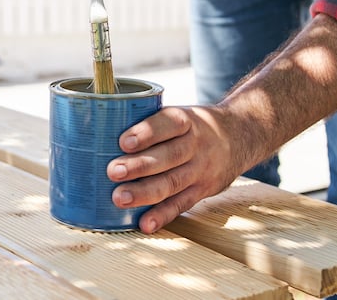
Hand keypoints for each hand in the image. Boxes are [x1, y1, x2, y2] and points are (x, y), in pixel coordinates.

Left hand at [106, 106, 250, 233]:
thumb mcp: (181, 112)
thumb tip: (96, 125)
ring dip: (145, 192)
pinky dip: (163, 215)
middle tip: (112, 171)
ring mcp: (202, 170)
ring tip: (119, 198)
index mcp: (188, 120)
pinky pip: (182, 204)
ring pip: (174, 182)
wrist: (240, 136)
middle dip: (139, 166)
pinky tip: (145, 223)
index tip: (123, 141)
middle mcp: (197, 145)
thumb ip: (150, 121)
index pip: (169, 124)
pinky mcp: (203, 190)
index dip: (147, 132)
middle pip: (169, 156)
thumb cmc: (193, 125)